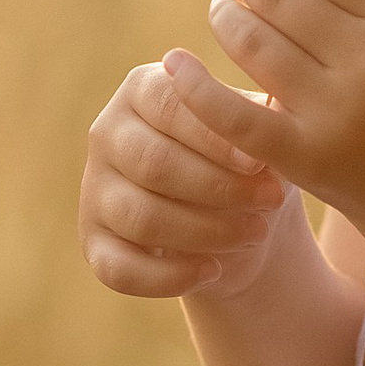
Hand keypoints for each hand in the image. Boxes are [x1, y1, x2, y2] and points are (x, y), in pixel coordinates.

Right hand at [79, 58, 295, 301]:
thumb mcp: (258, 132)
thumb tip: (270, 110)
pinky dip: (169, 276)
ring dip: (205, 231)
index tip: (259, 162)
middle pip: (153, 164)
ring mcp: (95, 189)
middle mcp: (108, 133)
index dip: (216, 138)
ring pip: (141, 217)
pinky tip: (212, 271)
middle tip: (270, 200)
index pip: (171, 106)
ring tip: (255, 232)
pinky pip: (120, 268)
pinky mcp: (94, 242)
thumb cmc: (250, 161)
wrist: (239, 217)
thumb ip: (259, 118)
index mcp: (142, 88)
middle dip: (219, 188)